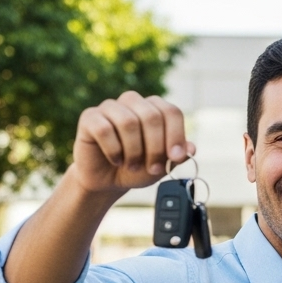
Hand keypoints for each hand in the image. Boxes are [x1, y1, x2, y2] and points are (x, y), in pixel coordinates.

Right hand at [71, 90, 195, 194]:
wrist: (107, 181)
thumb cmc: (136, 168)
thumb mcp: (162, 165)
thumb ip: (177, 156)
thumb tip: (191, 148)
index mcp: (154, 108)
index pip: (171, 112)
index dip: (176, 135)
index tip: (174, 158)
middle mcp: (133, 102)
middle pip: (151, 116)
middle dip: (155, 148)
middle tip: (152, 168)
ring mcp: (110, 107)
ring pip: (128, 122)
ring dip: (134, 151)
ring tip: (132, 165)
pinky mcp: (90, 117)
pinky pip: (104, 129)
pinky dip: (113, 150)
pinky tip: (116, 160)